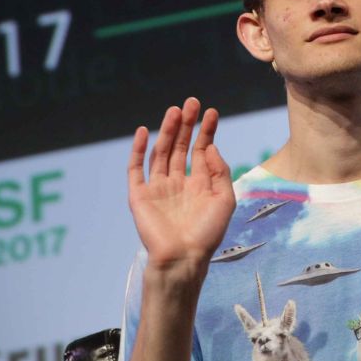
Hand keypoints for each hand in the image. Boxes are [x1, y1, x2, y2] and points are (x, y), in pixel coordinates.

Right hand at [127, 97, 234, 272]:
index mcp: (199, 184)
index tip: (212, 112)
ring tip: (175, 111)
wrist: (183, 258)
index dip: (206, 131)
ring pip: (161, 152)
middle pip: (181, 146)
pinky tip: (144, 131)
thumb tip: (210, 147)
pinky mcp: (139, 196)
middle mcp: (179, 183)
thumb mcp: (224, 199)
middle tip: (192, 102)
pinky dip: (138, 149)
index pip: (202, 150)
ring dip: (167, 131)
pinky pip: (136, 168)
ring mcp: (158, 188)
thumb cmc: (207, 234)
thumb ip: (220, 171)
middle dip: (187, 125)